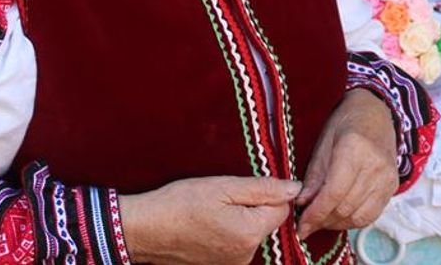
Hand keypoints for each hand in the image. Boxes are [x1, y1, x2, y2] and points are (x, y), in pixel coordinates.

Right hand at [119, 175, 299, 264]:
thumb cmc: (181, 204)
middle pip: (267, 222)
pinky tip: (207, 226)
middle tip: (223, 199)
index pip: (282, 208)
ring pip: (252, 233)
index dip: (267, 193)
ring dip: (240, 220)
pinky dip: (228, 233)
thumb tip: (295, 188)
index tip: (242, 189)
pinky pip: (237, 244)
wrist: (145, 230)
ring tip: (212, 212)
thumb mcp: (224, 186)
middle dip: (253, 207)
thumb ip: (264, 188)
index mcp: (250, 233)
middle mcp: (246, 255)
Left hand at [295, 89, 398, 237]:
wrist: (377, 111)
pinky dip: (353, 221)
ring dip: (337, 224)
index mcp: (354, 148)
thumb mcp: (323, 141)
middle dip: (323, 220)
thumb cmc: (346, 121)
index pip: (334, 192)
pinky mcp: (393, 186)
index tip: (301, 225)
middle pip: (346, 207)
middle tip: (307, 223)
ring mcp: (387, 177)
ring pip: (359, 215)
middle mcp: (375, 165)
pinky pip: (372, 214)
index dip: (316, 213)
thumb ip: (314, 174)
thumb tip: (302, 203)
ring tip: (322, 220)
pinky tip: (340, 216)